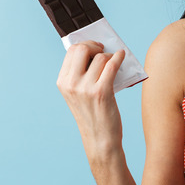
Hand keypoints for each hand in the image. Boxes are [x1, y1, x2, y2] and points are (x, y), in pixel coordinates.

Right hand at [56, 41, 126, 160]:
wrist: (100, 139)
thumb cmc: (92, 114)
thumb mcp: (78, 94)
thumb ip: (81, 75)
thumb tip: (95, 51)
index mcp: (63, 83)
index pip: (71, 51)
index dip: (85, 45)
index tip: (95, 47)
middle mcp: (71, 84)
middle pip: (82, 49)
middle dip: (95, 45)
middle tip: (103, 50)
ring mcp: (85, 88)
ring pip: (100, 57)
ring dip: (109, 56)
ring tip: (113, 61)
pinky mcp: (101, 92)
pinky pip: (111, 65)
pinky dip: (119, 57)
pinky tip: (122, 56)